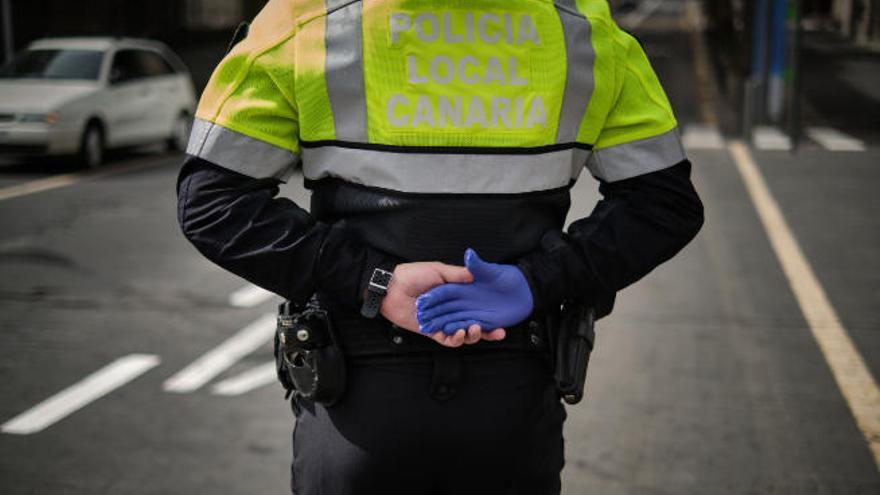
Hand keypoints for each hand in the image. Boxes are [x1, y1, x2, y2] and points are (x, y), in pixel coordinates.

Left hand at [416, 249, 533, 335]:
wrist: (392, 287)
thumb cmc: (412, 275)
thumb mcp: (438, 270)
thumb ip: (457, 275)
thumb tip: (475, 275)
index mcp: (455, 296)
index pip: (476, 306)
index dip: (489, 312)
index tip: (503, 317)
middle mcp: (451, 310)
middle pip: (473, 323)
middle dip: (487, 330)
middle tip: (498, 331)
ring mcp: (443, 322)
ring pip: (463, 334)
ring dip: (472, 335)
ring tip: (475, 329)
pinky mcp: (432, 332)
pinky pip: (447, 340)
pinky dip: (455, 339)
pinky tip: (460, 333)